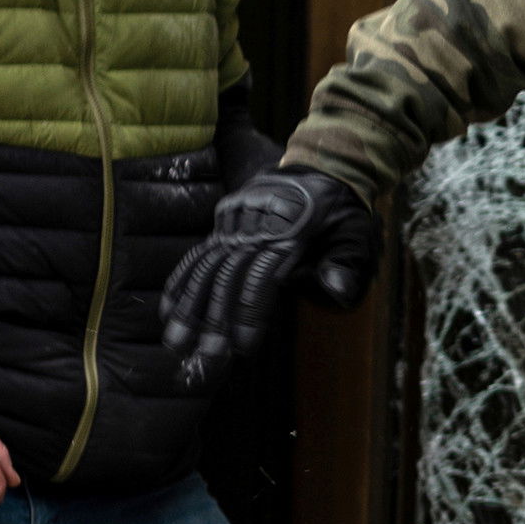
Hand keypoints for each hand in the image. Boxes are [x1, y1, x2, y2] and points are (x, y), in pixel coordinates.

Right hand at [161, 166, 380, 386]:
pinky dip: (181, 282)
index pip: (262, 276)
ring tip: (175, 344)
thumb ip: (346, 262)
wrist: (320, 166)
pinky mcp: (224, 224)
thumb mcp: (356, 232)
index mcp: (288, 233)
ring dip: (189, 308)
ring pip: (205, 267)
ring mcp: (235, 225)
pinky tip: (168, 311)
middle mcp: (254, 229)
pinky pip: (197, 254)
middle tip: (206, 357)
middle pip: (227, 276)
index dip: (250, 312)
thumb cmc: (341, 210)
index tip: (244, 347)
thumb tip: (337, 292)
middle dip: (214, 319)